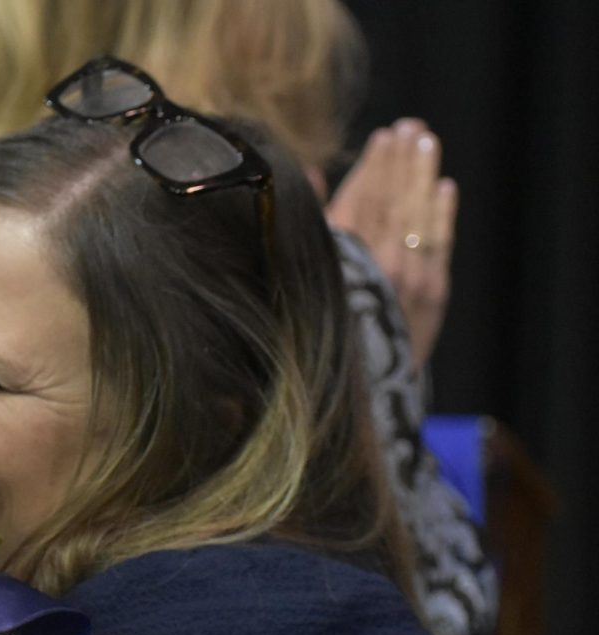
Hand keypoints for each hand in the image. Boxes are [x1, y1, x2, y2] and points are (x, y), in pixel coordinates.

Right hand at [326, 118, 458, 369]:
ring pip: (417, 213)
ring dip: (422, 174)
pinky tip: (445, 188)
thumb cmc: (322, 341)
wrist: (359, 395)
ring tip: (425, 141)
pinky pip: (439, 241)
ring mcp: (408, 275)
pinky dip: (443, 213)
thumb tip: (305, 177)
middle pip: (392, 198)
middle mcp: (376, 261)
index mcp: (339, 260)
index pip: (359, 200)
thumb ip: (306, 229)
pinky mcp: (431, 292)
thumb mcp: (301, 286)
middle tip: (407, 128)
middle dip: (400, 160)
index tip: (382, 138)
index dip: (372, 167)